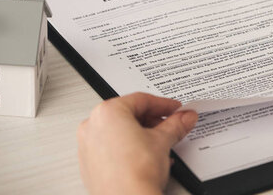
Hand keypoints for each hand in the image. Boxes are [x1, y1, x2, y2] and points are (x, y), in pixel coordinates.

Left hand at [77, 93, 197, 194]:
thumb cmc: (135, 172)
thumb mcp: (163, 141)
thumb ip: (175, 124)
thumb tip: (184, 117)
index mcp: (107, 112)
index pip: (141, 100)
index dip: (163, 105)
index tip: (176, 110)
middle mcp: (92, 126)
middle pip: (128, 114)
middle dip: (153, 120)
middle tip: (171, 124)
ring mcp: (87, 147)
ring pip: (119, 131)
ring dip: (142, 134)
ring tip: (161, 142)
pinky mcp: (89, 165)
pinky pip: (112, 148)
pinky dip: (129, 148)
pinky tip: (147, 157)